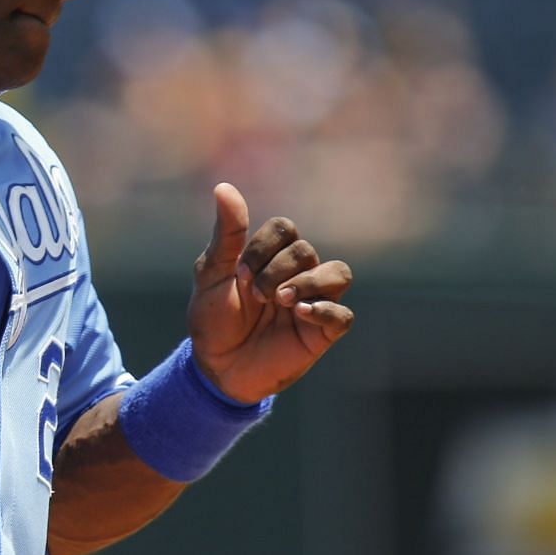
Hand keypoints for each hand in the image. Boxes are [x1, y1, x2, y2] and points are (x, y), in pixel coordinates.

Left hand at [188, 182, 353, 404]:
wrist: (216, 367)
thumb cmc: (213, 319)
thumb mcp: (212, 276)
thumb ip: (225, 235)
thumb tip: (223, 186)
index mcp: (271, 257)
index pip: (285, 229)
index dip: (264, 246)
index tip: (239, 275)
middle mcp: (297, 274)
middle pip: (306, 251)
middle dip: (276, 270)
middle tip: (255, 295)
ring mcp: (314, 301)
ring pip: (338, 273)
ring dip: (308, 283)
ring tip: (280, 301)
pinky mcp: (322, 332)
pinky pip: (343, 314)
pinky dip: (324, 310)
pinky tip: (300, 314)